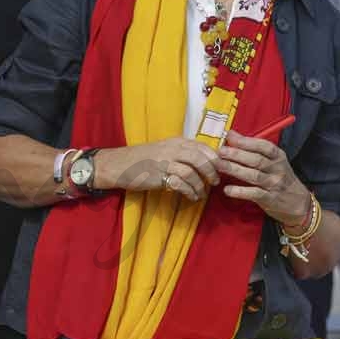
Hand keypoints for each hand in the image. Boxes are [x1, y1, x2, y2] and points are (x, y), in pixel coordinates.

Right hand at [99, 137, 219, 199]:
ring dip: (200, 185)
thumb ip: (182, 152)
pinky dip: (190, 192)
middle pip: (200, 158)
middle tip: (216, 181)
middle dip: (212, 171)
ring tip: (202, 193)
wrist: (118, 164)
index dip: (214, 158)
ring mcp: (165, 162)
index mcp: (176, 141)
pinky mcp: (159, 176)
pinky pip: (180, 184)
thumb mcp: (165, 149)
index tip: (221, 167)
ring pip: (191, 172)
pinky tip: (192, 197)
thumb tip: (204, 162)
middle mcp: (172, 149)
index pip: (202, 146)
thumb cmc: (143, 158)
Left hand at [217, 130, 311, 226]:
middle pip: (256, 160)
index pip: (264, 146)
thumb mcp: (275, 162)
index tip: (230, 136)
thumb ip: (256, 151)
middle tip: (221, 151)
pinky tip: (228, 189)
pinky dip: (240, 191)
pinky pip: (254, 194)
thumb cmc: (282, 179)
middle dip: (237, 154)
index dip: (246, 141)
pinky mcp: (270, 199)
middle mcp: (277, 169)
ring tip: (220, 165)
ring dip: (235, 170)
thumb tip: (234, 137)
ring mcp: (274, 184)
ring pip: (253, 175)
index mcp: (279, 157)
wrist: (298, 203)